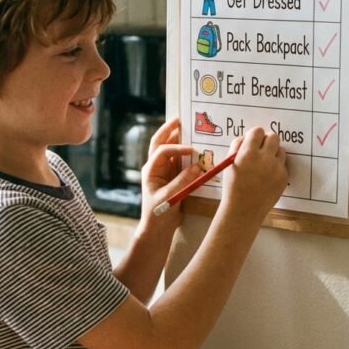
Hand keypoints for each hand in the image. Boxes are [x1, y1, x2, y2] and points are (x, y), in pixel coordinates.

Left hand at [139, 118, 200, 233]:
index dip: (176, 148)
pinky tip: (197, 149)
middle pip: (160, 143)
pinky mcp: (174, 178)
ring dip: (179, 139)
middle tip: (180, 119)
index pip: (162, 151)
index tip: (191, 150)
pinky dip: (187, 154)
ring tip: (189, 128)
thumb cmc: (158, 214)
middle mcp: (156, 168)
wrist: (158, 229)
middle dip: (169, 130)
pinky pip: (180, 162)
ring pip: (170, 150)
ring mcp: (165, 172)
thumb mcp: (169, 198)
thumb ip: (182, 181)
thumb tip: (196, 167)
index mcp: (150, 170)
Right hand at [221, 127, 287, 221]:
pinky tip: (267, 176)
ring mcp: (277, 168)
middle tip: (260, 149)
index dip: (254, 135)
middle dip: (266, 140)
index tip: (252, 141)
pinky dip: (276, 167)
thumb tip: (247, 137)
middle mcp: (265, 158)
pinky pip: (283, 165)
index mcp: (248, 153)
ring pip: (281, 150)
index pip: (258, 131)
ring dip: (273, 153)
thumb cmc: (232, 187)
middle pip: (273, 137)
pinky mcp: (284, 177)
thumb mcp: (228, 164)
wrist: (243, 210)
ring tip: (264, 164)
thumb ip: (236, 146)